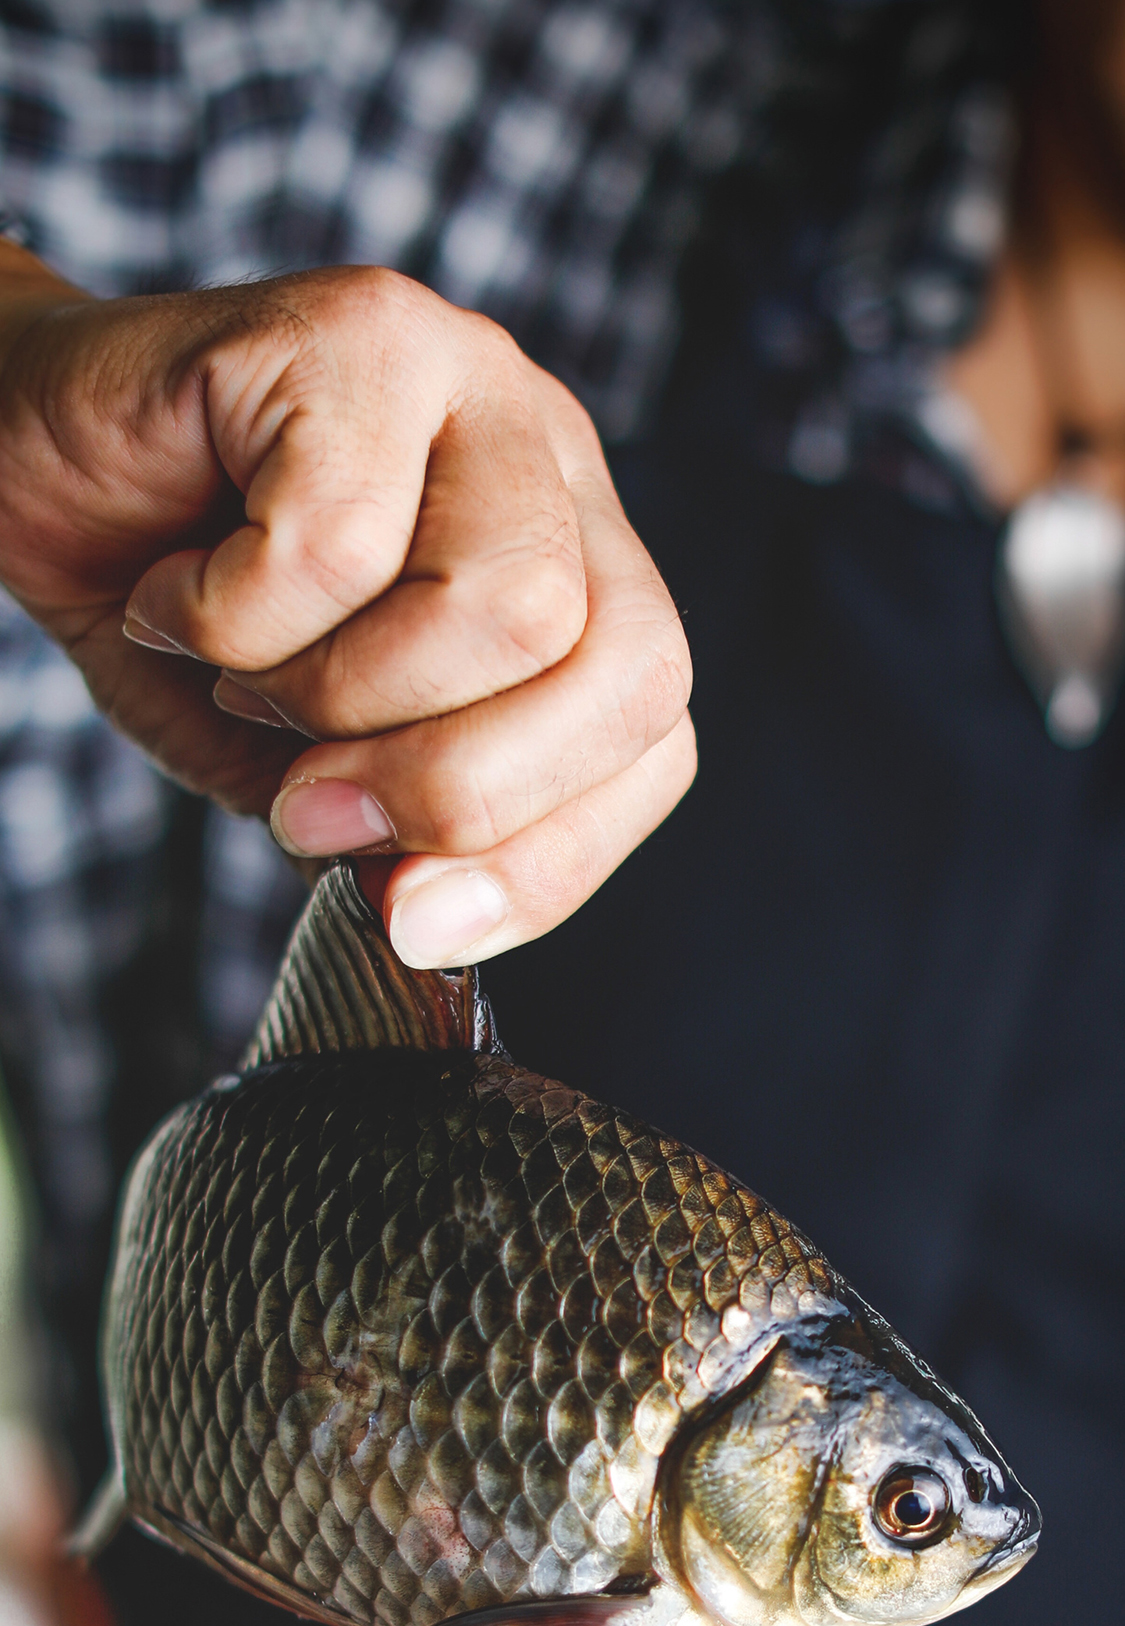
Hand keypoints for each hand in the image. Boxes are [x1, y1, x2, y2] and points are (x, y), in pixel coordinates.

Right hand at [0, 248, 694, 964]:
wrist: (13, 463)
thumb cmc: (183, 616)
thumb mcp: (308, 771)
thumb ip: (404, 838)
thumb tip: (431, 913)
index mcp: (581, 565)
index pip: (657, 732)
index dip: (550, 858)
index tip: (414, 922)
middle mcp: (555, 458)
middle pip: (620, 665)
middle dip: (454, 790)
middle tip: (306, 810)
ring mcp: (472, 375)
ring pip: (506, 608)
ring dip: (332, 697)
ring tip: (237, 670)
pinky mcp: (359, 329)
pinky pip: (336, 544)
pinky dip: (224, 620)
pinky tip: (171, 593)